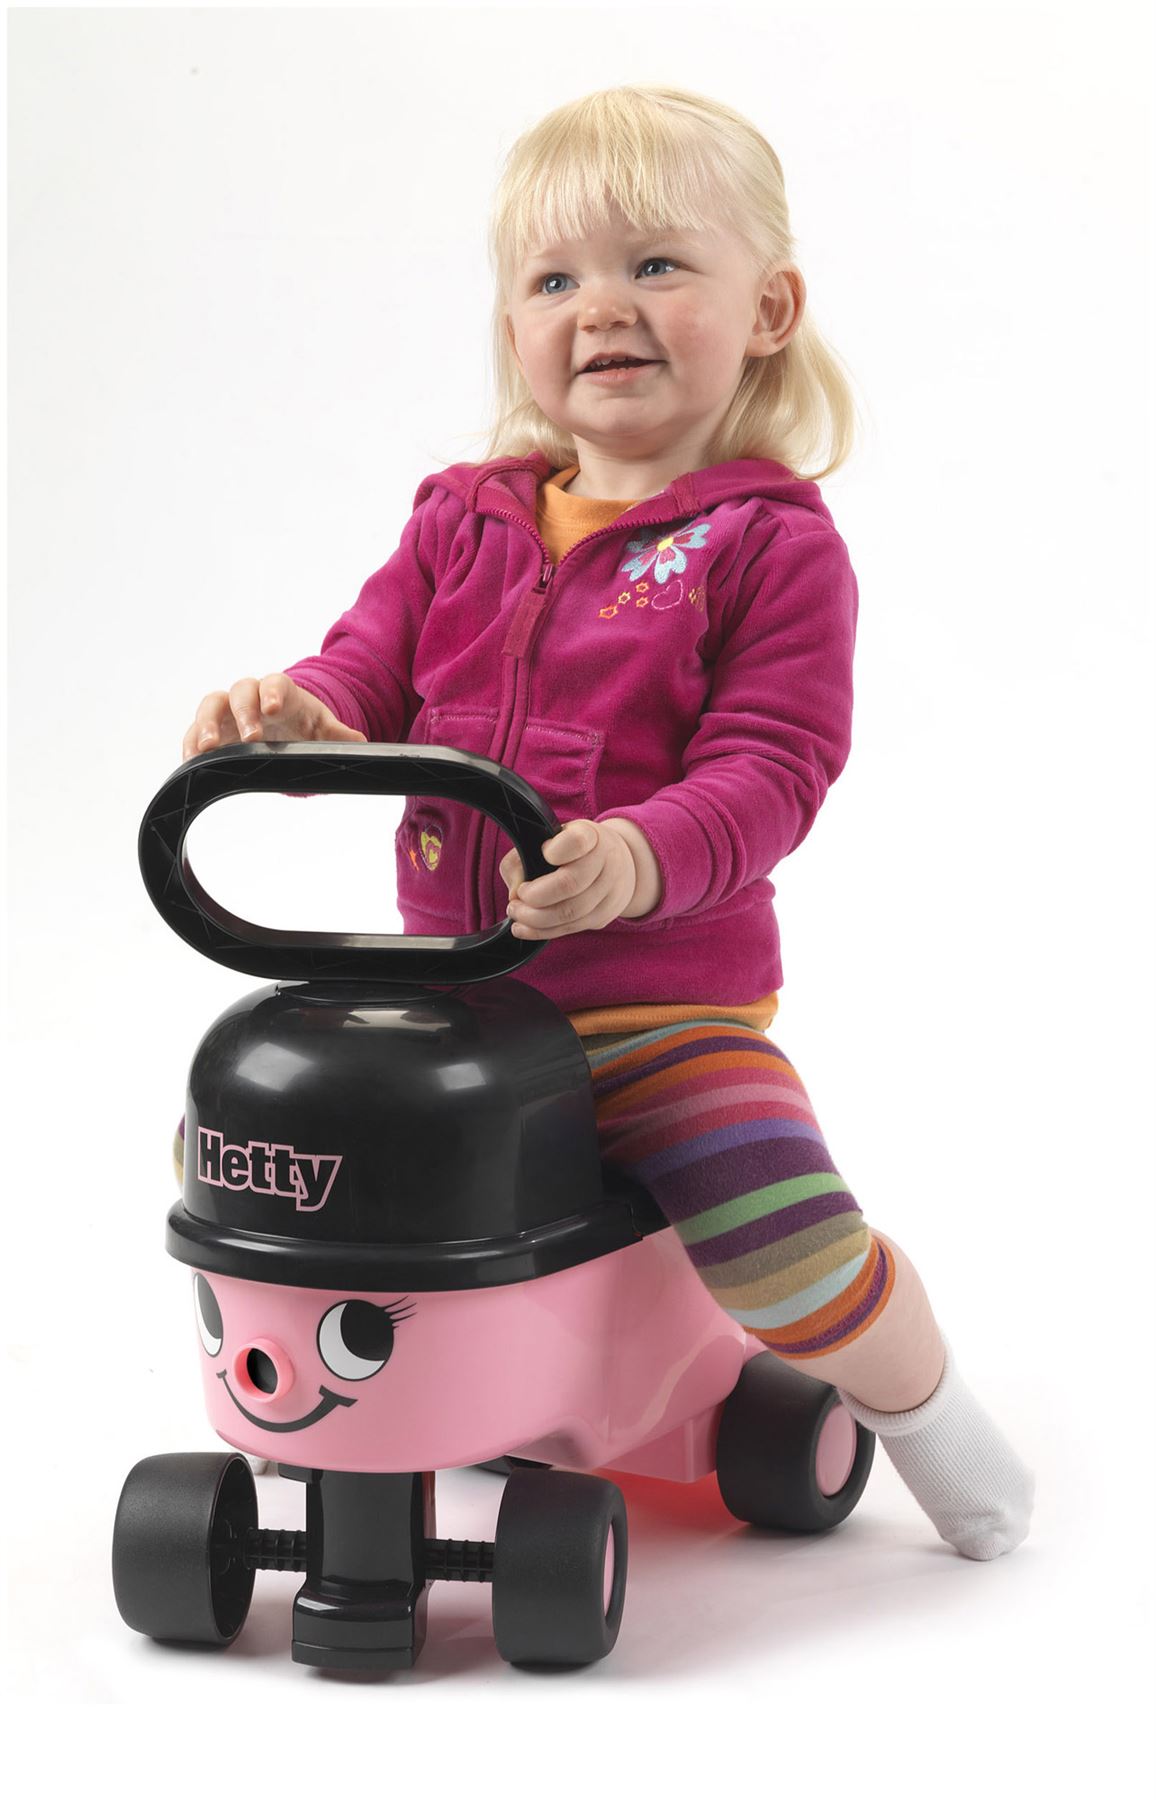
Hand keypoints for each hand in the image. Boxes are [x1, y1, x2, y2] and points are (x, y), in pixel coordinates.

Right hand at [182, 674, 367, 760]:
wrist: (280, 720)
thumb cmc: (300, 719)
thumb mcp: (321, 727)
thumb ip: (337, 735)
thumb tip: (360, 742)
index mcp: (278, 690)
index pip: (274, 683)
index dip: (271, 693)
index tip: (273, 708)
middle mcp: (249, 695)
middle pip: (239, 692)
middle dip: (243, 712)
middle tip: (252, 736)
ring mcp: (226, 710)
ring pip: (210, 707)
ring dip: (205, 725)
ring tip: (206, 748)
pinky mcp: (210, 728)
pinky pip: (193, 731)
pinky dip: (190, 744)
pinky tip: (190, 761)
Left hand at [499, 819, 638, 939]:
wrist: (619, 865)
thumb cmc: (571, 851)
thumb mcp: (547, 840)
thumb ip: (522, 858)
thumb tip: (515, 893)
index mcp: (591, 836)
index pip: (577, 842)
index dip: (555, 851)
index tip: (543, 852)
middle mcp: (606, 861)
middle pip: (570, 884)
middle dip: (535, 897)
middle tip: (516, 899)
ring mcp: (609, 891)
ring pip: (570, 913)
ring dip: (535, 918)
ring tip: (516, 913)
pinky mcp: (604, 915)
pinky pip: (571, 928)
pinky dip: (542, 931)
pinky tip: (524, 928)